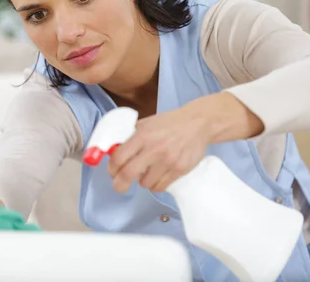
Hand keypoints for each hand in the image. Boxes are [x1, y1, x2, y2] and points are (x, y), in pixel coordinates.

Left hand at [107, 92, 263, 193]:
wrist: (198, 123)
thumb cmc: (169, 123)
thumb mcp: (146, 123)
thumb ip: (131, 135)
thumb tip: (113, 149)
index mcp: (142, 135)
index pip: (119, 157)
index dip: (112, 168)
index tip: (112, 172)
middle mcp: (154, 149)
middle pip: (128, 174)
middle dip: (120, 184)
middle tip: (120, 186)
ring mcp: (168, 161)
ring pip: (145, 184)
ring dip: (142, 181)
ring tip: (147, 173)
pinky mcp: (179, 170)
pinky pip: (161, 186)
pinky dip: (156, 184)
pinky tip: (157, 176)